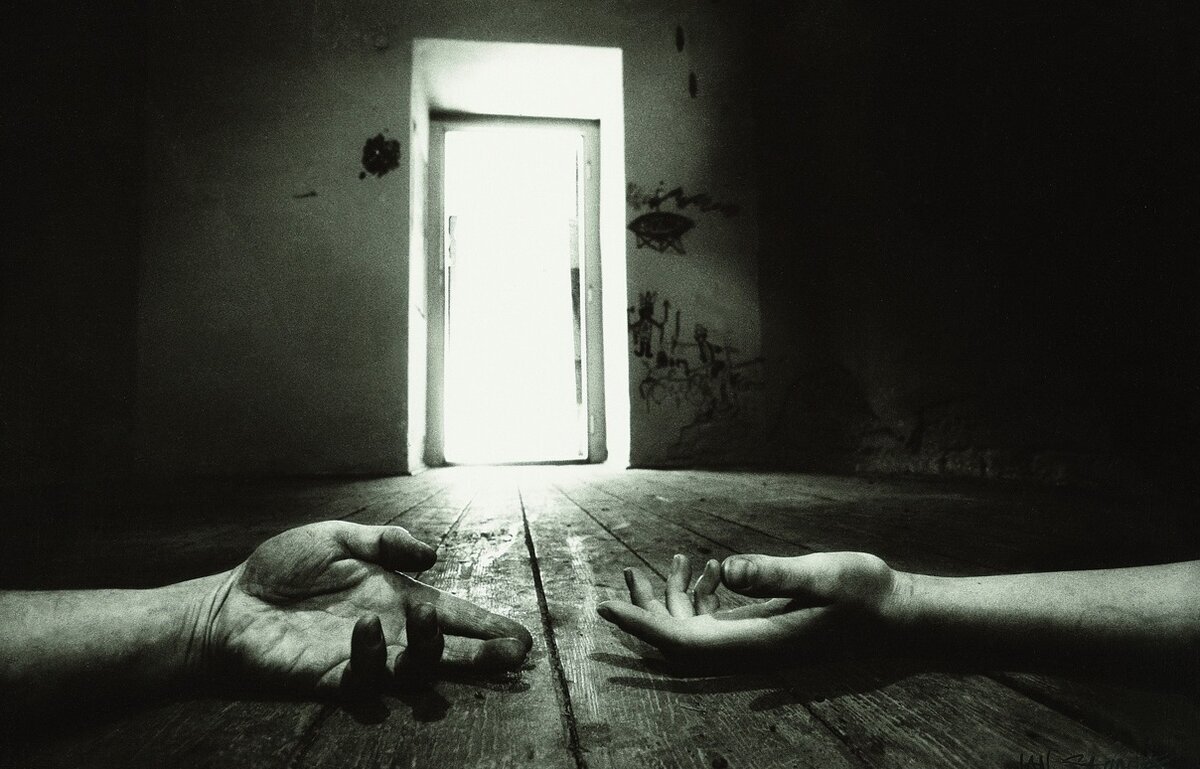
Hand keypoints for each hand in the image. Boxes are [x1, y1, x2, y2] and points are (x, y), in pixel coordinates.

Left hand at [198, 521, 532, 694]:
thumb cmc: (283, 573)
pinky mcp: (329, 681)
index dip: (486, 628)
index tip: (521, 638)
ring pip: (414, 676)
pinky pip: (363, 682)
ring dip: (429, 654)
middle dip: (481, 658)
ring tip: (426, 619)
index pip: (453, 617)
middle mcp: (388, 636)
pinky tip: (365, 629)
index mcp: (397, 600)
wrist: (229, 605)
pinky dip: (372, 659)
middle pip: (447, 655)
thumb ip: (385, 542)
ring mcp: (362, 662)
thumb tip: (432, 555)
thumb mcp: (338, 538)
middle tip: (509, 656)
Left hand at [597, 552, 904, 662]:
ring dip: (673, 598)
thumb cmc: (870, 596)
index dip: (640, 625)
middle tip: (623, 575)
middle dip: (646, 610)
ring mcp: (757, 641)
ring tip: (665, 561)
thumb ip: (775, 575)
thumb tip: (725, 570)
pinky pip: (718, 620)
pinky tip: (711, 566)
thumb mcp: (825, 576)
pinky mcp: (766, 630)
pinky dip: (703, 594)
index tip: (605, 607)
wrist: (903, 617)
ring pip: (696, 628)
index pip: (680, 642)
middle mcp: (749, 649)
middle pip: (678, 639)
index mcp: (754, 643)